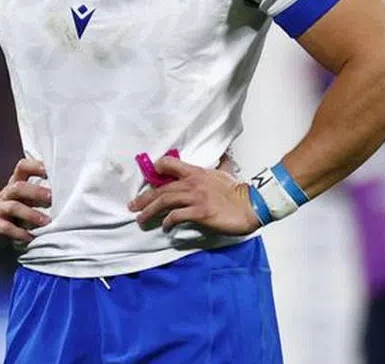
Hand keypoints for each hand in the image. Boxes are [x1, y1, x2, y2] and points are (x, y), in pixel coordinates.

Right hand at [0, 158, 51, 247]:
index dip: (35, 166)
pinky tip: (29, 237)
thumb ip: (40, 195)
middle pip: (18, 187)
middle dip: (36, 192)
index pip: (22, 168)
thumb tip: (68, 192)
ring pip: (12, 207)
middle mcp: (5, 195)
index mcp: (15, 184)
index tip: (51, 171)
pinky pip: (4, 228)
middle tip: (52, 198)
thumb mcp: (25, 200)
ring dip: (30, 214)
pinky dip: (18, 233)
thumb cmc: (13, 212)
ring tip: (46, 222)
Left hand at [128, 155, 259, 235]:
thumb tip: (221, 158)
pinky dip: (167, 221)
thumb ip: (217, 166)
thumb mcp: (224, 172)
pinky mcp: (200, 213)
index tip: (148, 178)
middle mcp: (192, 183)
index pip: (169, 164)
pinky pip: (177, 216)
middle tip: (132, 206)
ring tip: (140, 219)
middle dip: (144, 198)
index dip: (156, 169)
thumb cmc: (237, 190)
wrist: (252, 204)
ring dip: (149, 211)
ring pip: (164, 201)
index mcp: (196, 172)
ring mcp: (195, 197)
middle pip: (161, 188)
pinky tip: (164, 227)